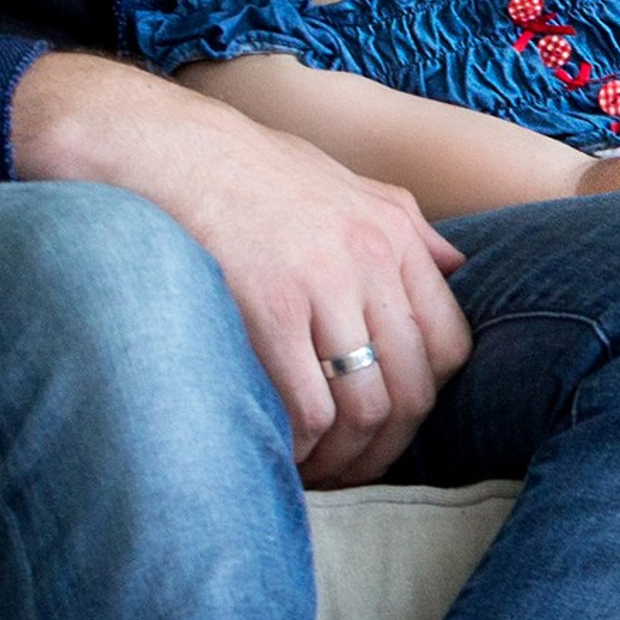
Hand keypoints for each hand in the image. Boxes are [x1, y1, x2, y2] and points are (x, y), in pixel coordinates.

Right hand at [10, 54, 471, 485]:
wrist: (165, 148)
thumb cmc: (248, 168)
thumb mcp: (345, 180)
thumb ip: (406, 224)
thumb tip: (455, 265)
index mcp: (396, 235)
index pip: (449, 345)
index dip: (428, 399)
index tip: (393, 423)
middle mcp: (372, 261)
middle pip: (413, 388)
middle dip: (387, 446)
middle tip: (354, 468)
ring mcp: (323, 287)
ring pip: (366, 407)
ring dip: (346, 458)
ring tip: (320, 472)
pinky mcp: (270, 311)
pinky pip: (310, 407)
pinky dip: (305, 447)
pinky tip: (285, 453)